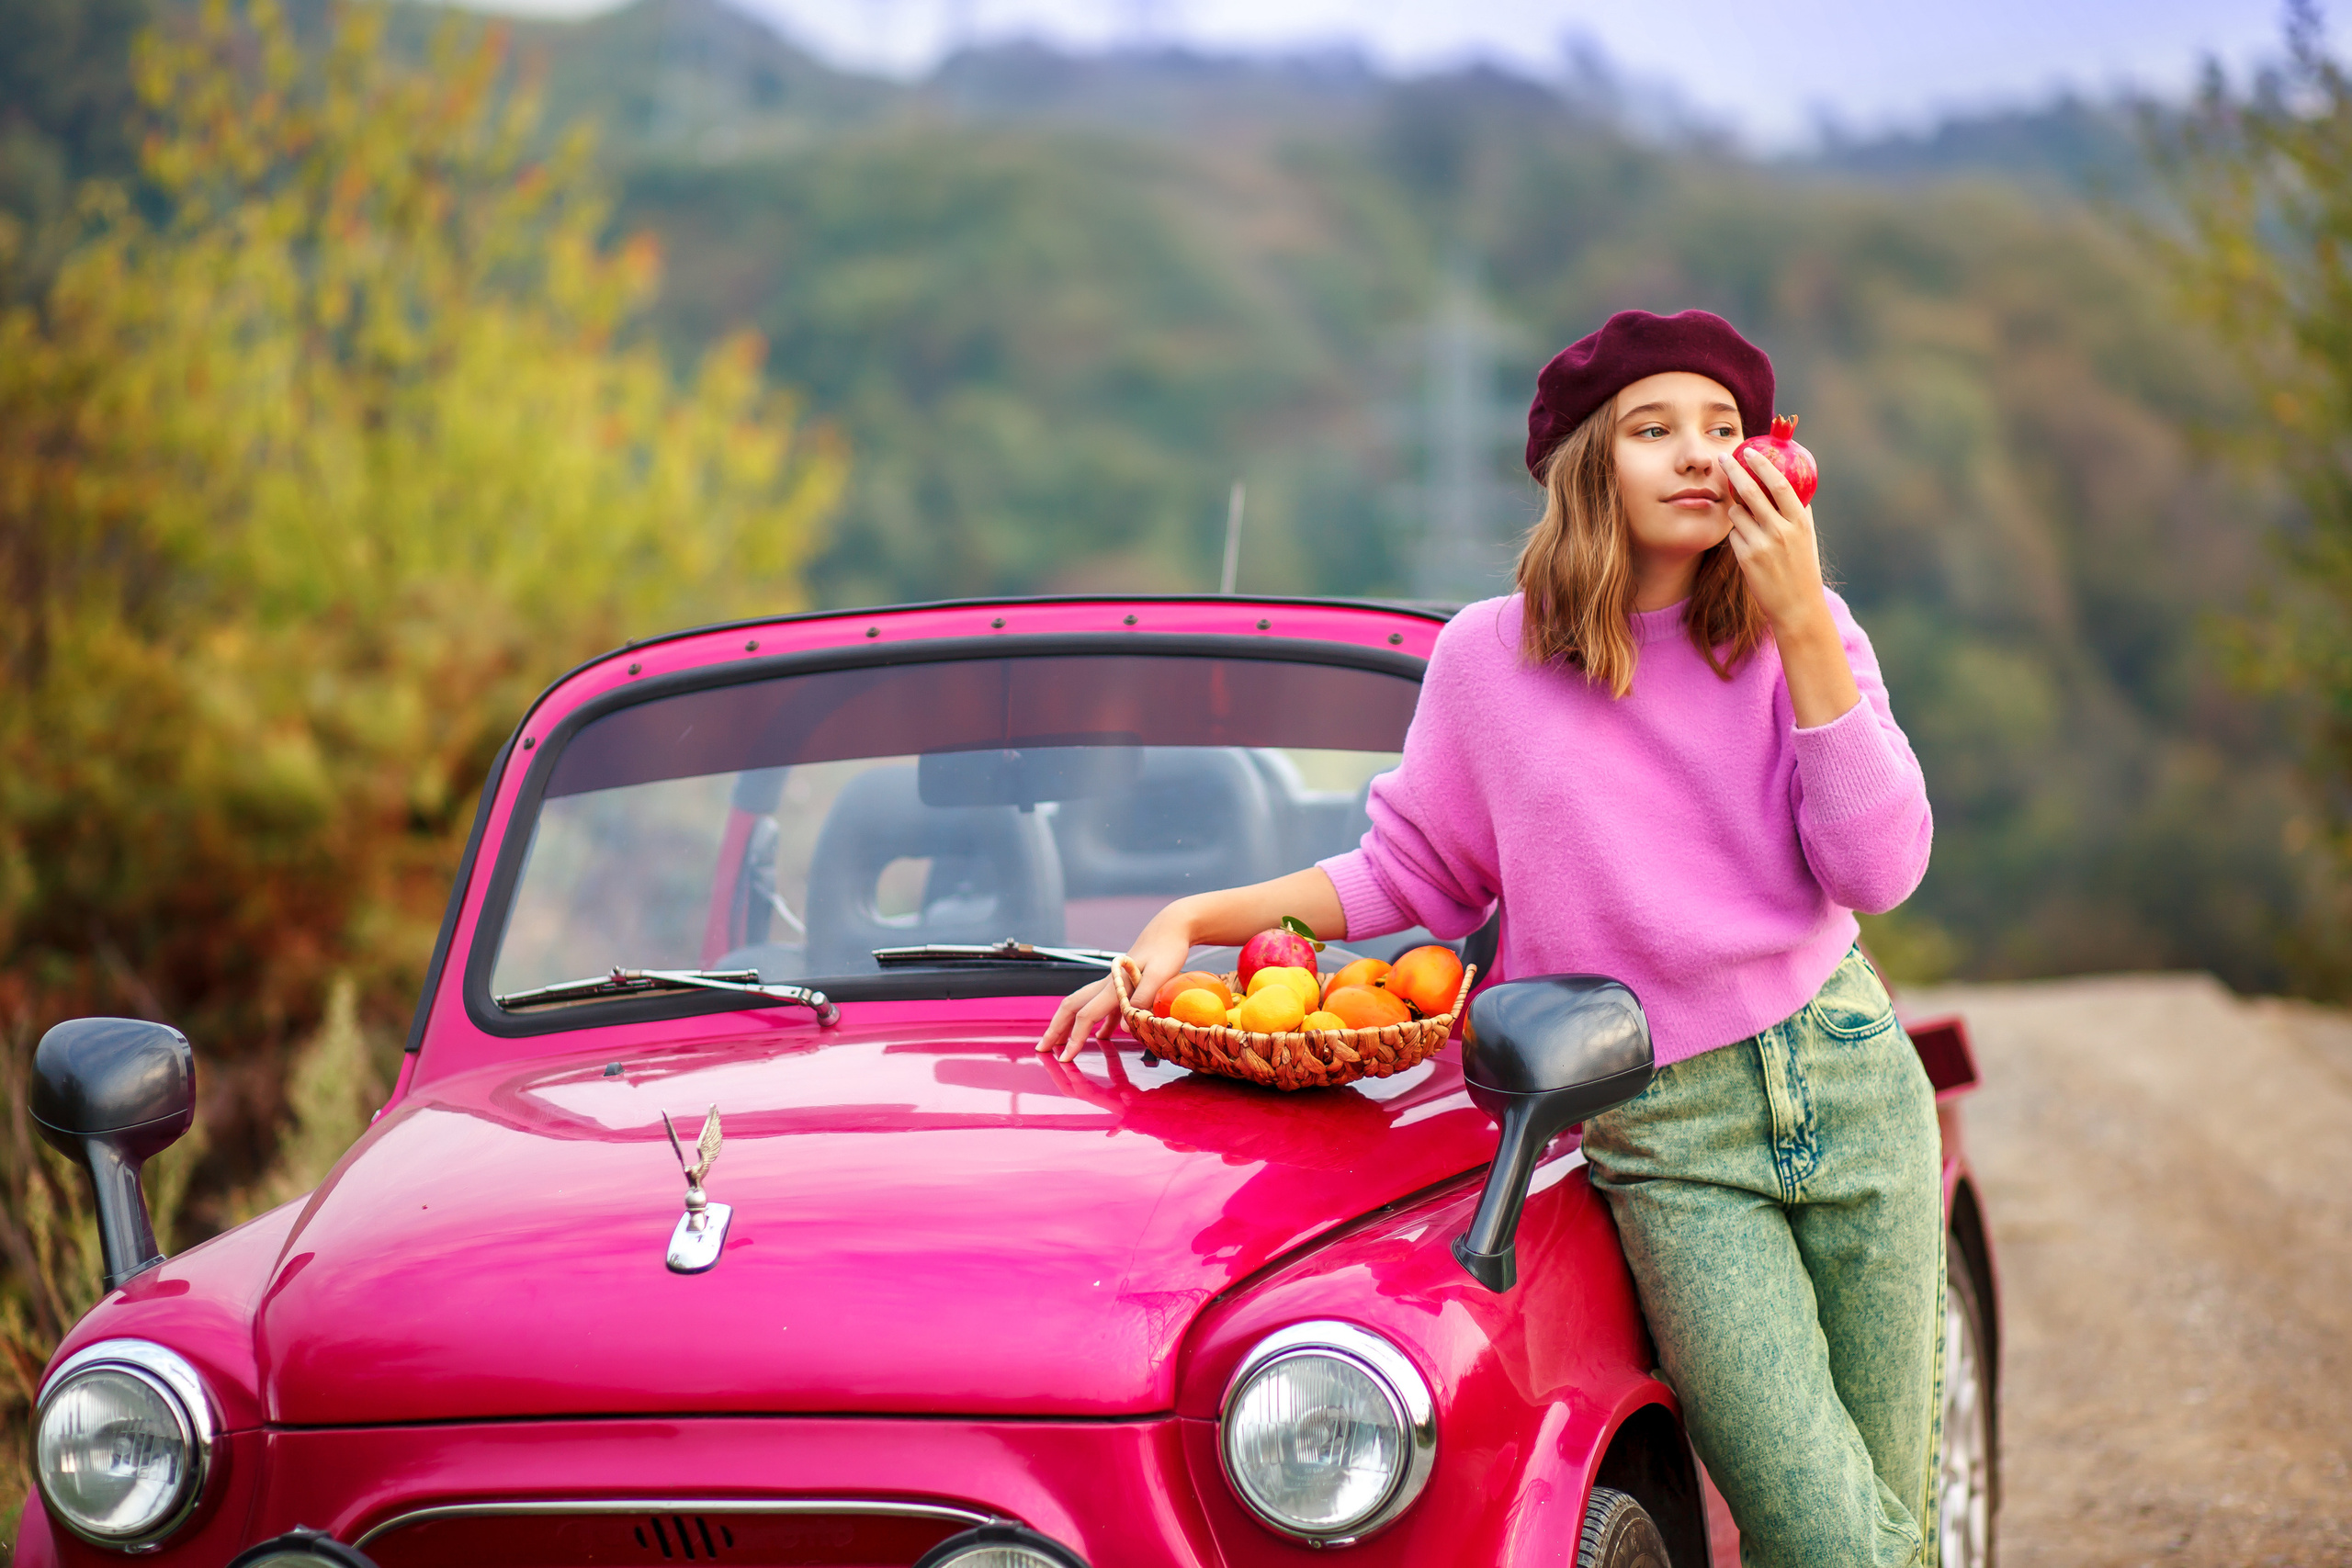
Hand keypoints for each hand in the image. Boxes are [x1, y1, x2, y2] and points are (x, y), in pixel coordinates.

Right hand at [1037, 900, 1197, 1060]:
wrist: (1171, 927)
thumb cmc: (1167, 949)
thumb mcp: (1160, 974)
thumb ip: (1142, 998)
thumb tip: (1124, 1028)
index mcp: (1114, 985)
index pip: (1087, 1015)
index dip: (1074, 1038)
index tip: (1065, 1058)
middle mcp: (1108, 985)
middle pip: (1072, 1007)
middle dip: (1055, 1029)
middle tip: (1042, 1049)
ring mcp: (1114, 985)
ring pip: (1083, 1007)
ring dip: (1069, 1025)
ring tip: (1059, 1043)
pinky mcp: (1124, 985)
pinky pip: (1104, 1008)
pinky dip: (1097, 1023)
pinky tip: (1101, 1036)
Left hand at [1718, 447, 1827, 635]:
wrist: (1797, 606)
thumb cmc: (1802, 568)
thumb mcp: (1807, 537)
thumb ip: (1797, 511)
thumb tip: (1787, 483)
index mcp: (1800, 521)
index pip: (1780, 484)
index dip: (1762, 464)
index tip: (1750, 451)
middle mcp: (1781, 530)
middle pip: (1751, 491)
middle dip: (1734, 471)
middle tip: (1723, 458)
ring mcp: (1762, 544)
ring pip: (1737, 512)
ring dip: (1736, 509)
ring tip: (1746, 521)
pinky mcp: (1746, 558)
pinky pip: (1732, 534)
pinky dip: (1736, 533)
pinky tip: (1747, 546)